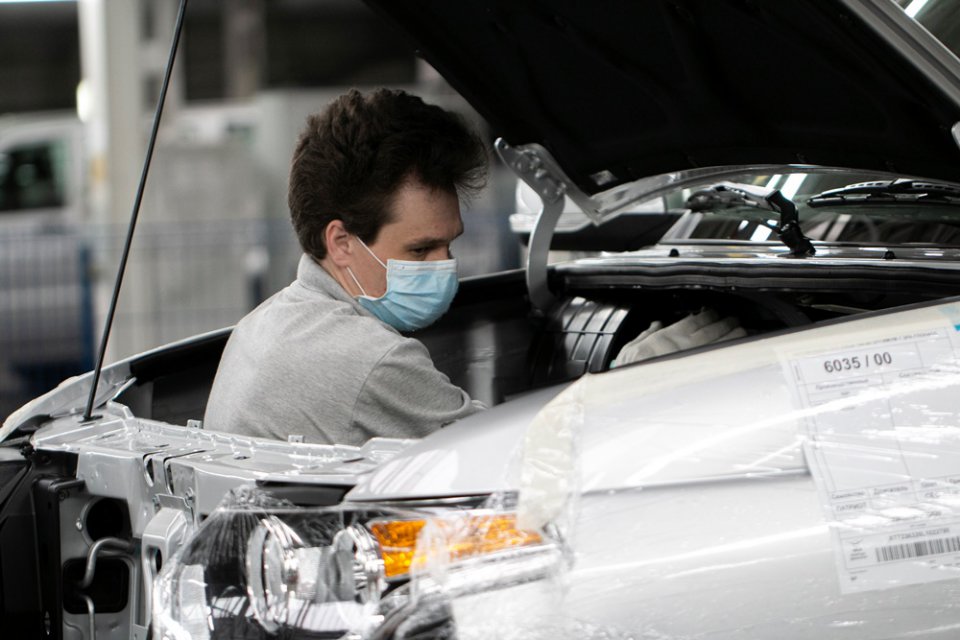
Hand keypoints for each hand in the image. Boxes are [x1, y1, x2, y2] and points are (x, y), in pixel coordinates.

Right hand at [612, 308, 745, 365]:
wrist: (633, 392)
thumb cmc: (628, 373)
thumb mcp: (630, 349)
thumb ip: (645, 335)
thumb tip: (655, 326)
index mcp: (666, 338)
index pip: (692, 321)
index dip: (706, 315)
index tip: (714, 312)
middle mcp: (683, 346)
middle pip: (710, 330)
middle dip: (724, 322)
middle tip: (734, 318)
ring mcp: (693, 360)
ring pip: (719, 342)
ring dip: (732, 334)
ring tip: (742, 330)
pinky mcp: (700, 374)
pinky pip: (720, 359)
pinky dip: (731, 351)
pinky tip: (739, 348)